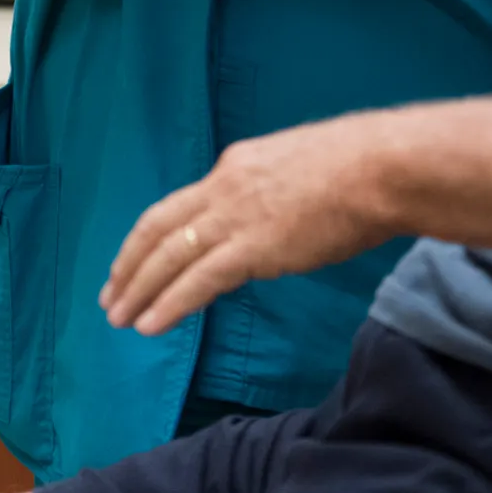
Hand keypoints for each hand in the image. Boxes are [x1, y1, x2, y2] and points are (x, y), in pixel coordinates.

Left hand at [100, 114, 401, 336]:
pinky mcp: (252, 248)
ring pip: (168, 257)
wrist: (382, 168)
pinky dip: (169, 304)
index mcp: (234, 166)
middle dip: (129, 265)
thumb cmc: (360, 168)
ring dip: (139, 290)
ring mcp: (235, 217)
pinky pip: (197, 281)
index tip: (133, 262)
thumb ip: (272, 193)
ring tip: (119, 319)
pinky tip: (150, 326)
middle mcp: (223, 187)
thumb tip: (270, 217)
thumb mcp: (298, 168)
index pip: (179, 206)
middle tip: (109, 297)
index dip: (149, 237)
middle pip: (158, 229)